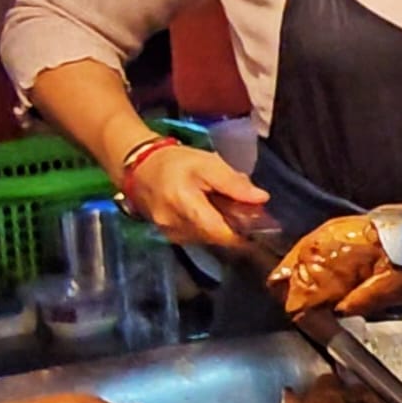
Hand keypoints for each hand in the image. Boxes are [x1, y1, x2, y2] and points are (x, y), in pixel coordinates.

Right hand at [124, 147, 270, 249]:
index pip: (221, 233)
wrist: (140, 167)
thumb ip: (234, 183)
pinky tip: (208, 211)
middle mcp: (175, 226)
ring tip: (223, 206)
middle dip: (233, 227)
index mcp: (185, 206)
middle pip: (217, 237)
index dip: (243, 233)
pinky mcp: (168, 235)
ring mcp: (170, 233)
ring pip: (207, 239)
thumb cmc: (176, 162)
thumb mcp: (208, 164)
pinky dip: (207, 227)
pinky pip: (196, 237)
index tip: (258, 224)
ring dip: (220, 227)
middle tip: (242, 209)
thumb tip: (262, 198)